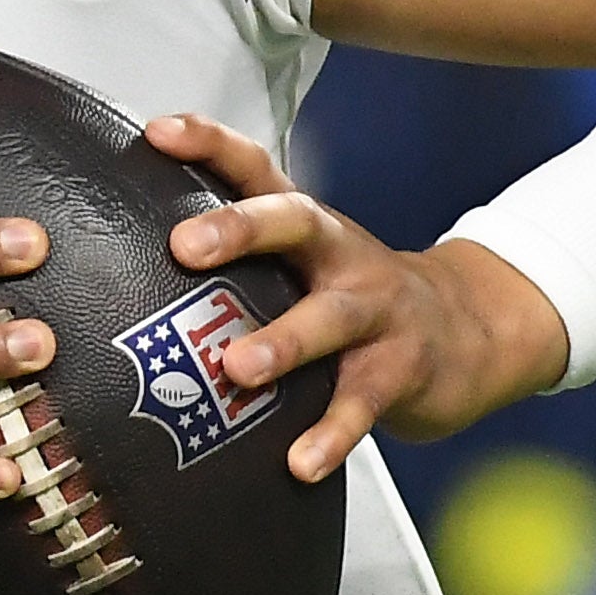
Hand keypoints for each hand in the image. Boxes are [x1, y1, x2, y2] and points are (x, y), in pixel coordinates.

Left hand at [142, 113, 565, 482]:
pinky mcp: (401, 371)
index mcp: (309, 228)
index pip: (258, 170)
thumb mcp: (306, 265)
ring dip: (284, 341)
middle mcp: (343, 256)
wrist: (471, 333)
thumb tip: (123, 267)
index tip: (158, 133)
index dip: (211, 146)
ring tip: (237, 368)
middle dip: (241, 230)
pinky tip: (301, 461)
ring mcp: (378, 311)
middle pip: (297, 225)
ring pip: (331, 318)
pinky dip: (332, 433)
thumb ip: (239, 262)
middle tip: (184, 247)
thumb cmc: (358, 299)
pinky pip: (362, 402)